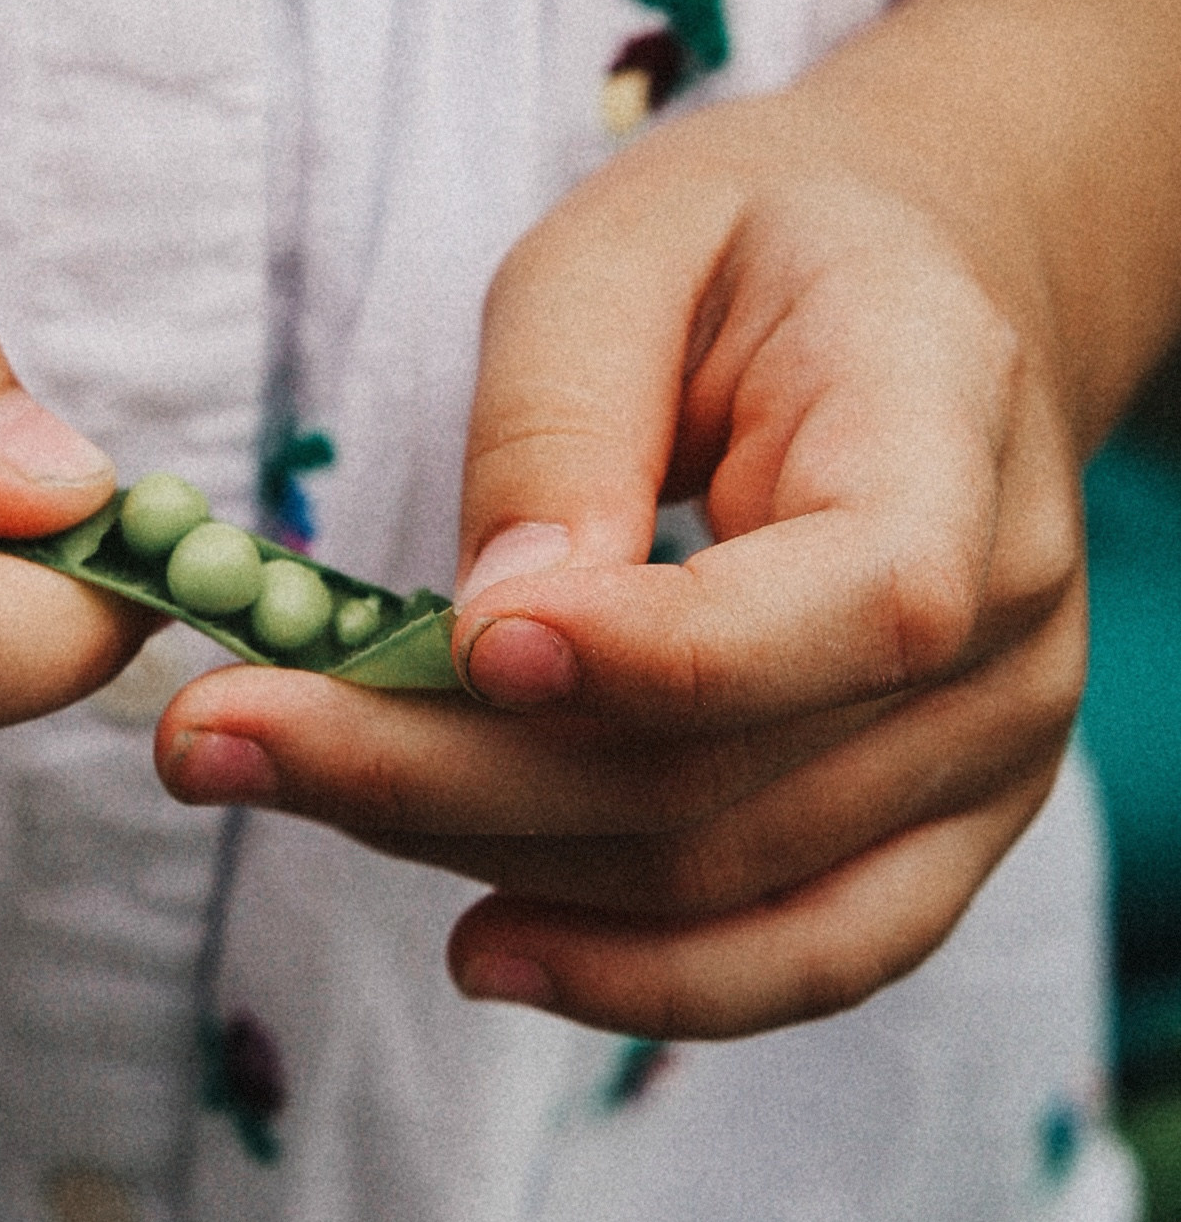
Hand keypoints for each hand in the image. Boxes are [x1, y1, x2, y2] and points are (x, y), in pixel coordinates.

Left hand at [155, 86, 1083, 1038]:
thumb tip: (490, 627)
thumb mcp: (630, 243)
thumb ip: (562, 418)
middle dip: (449, 776)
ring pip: (726, 883)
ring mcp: (988, 756)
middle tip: (213, 734)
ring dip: (482, 861)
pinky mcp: (933, 834)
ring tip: (271, 788)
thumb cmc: (757, 247)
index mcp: (955, 438)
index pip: (858, 602)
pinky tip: (482, 946)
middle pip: (731, 778)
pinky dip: (633, 978)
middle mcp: (1010, 630)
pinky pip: (803, 957)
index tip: (459, 643)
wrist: (918, 291)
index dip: (657, 655)